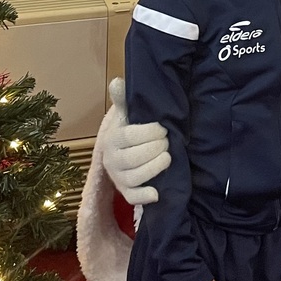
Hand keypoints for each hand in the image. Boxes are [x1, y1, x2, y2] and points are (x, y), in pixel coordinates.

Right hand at [101, 78, 170, 205]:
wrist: (120, 152)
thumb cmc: (128, 130)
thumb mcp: (126, 114)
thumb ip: (124, 100)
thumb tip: (117, 81)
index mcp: (112, 138)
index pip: (130, 136)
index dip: (149, 132)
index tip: (163, 128)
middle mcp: (111, 160)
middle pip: (133, 158)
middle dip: (155, 149)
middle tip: (168, 142)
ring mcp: (118, 177)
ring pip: (135, 177)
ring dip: (154, 168)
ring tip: (168, 157)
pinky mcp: (125, 192)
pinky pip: (132, 198)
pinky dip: (144, 197)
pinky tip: (157, 192)